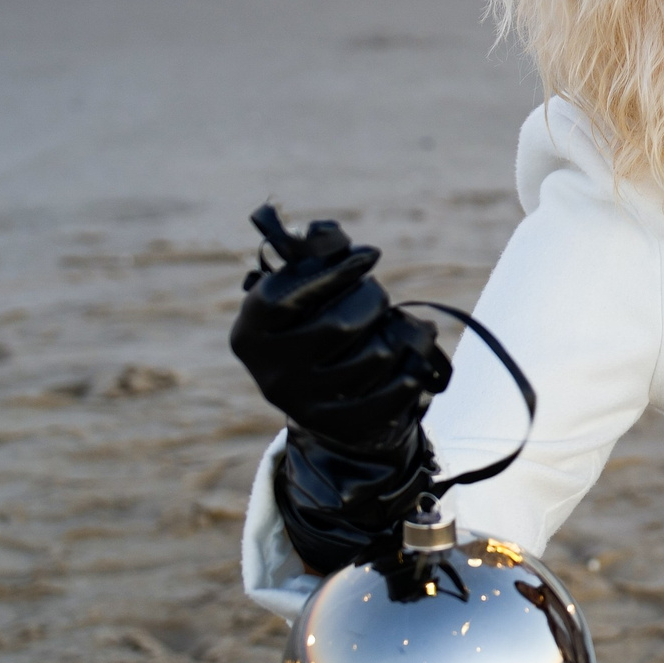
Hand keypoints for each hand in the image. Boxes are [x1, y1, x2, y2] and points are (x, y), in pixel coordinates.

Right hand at [231, 208, 450, 573]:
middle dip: (371, 300)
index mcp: (252, 330)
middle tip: (377, 297)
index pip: (289, 294)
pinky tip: (411, 362)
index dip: (335, 271)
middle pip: (340, 325)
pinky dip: (409, 373)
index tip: (370, 255)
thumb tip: (330, 237)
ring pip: (374, 357)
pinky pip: (391, 395)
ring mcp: (303, 402)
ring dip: (395, 336)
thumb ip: (310, 262)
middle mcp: (271, 370)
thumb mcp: (298, 296)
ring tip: (392, 329)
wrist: (316, 399)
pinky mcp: (336, 425)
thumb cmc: (310, 327)